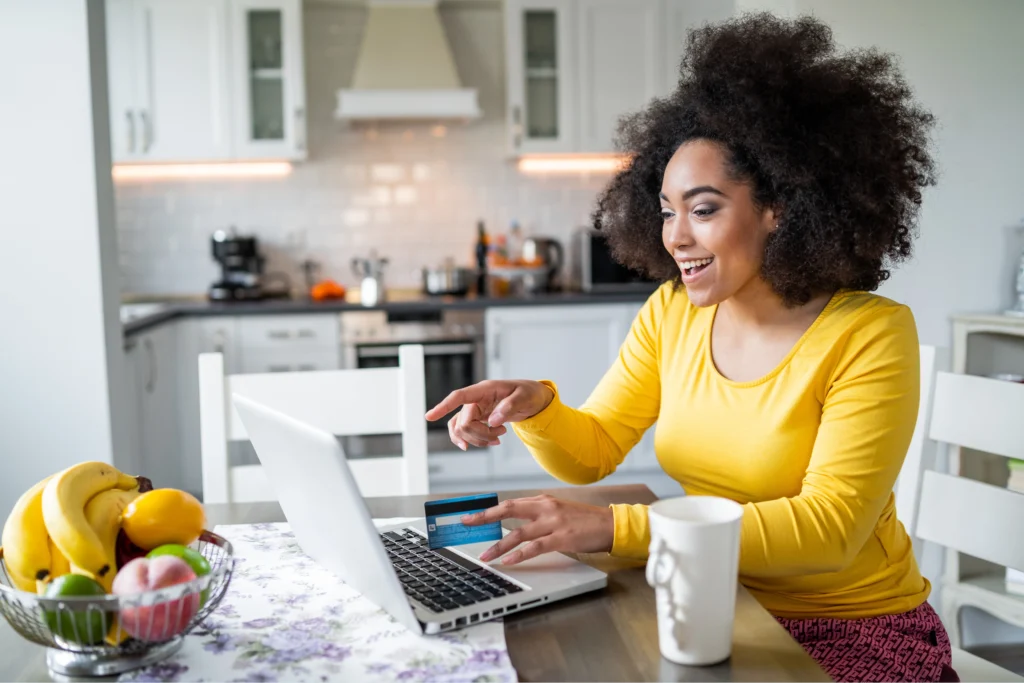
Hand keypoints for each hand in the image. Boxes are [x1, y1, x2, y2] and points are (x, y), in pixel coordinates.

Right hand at [424, 380, 553, 450]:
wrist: (532, 399)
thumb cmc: (529, 394)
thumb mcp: (525, 398)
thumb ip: (509, 407)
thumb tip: (492, 421)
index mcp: (485, 389)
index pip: (459, 396)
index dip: (443, 406)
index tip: (429, 417)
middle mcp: (476, 399)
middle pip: (463, 422)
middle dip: (480, 435)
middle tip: (501, 434)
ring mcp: (474, 410)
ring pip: (461, 430)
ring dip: (478, 440)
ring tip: (498, 438)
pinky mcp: (477, 419)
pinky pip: (464, 432)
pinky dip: (472, 441)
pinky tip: (487, 444)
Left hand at [462, 495, 613, 565]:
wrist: (609, 524)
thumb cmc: (584, 521)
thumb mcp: (558, 510)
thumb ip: (538, 514)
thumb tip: (515, 523)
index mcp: (543, 500)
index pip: (510, 504)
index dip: (489, 510)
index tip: (471, 516)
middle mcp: (545, 508)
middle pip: (508, 510)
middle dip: (485, 517)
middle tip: (467, 524)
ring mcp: (553, 522)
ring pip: (519, 533)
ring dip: (499, 545)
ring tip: (486, 556)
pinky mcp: (562, 538)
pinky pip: (536, 547)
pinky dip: (520, 554)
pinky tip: (510, 560)